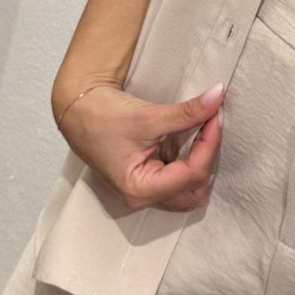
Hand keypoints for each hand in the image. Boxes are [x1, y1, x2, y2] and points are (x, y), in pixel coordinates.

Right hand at [53, 79, 225, 211]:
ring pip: (188, 188)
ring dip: (200, 161)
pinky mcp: (145, 179)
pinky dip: (189, 159)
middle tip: (212, 124)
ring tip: (203, 130)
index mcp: (140, 189)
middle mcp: (142, 197)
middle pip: (194, 189)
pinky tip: (191, 136)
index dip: (210, 143)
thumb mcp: (148, 116)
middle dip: (208, 157)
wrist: (76, 108)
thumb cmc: (102, 116)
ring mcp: (144, 190)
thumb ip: (187, 113)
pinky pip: (178, 178)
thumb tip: (217, 97)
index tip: (216, 115)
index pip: (192, 174)